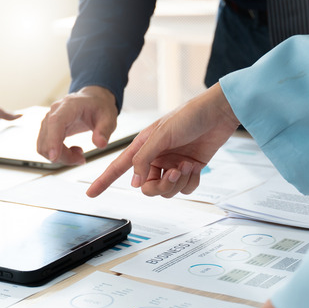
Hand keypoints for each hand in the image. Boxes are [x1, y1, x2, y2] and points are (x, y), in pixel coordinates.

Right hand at [37, 86, 117, 165]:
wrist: (93, 101)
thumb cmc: (99, 107)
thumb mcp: (109, 118)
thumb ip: (104, 131)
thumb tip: (100, 144)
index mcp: (69, 106)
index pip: (56, 122)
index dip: (53, 140)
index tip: (54, 157)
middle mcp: (53, 112)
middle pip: (48, 140)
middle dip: (64, 156)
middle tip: (82, 159)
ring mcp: (48, 121)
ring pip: (44, 147)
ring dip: (62, 157)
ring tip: (79, 152)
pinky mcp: (47, 130)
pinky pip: (46, 148)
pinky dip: (58, 155)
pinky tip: (72, 150)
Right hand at [86, 83, 238, 197]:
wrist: (218, 113)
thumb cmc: (188, 116)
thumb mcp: (160, 135)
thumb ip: (144, 158)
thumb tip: (134, 182)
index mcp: (143, 147)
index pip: (118, 167)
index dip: (104, 181)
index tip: (90, 193)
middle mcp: (155, 158)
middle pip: (147, 187)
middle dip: (160, 185)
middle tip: (172, 174)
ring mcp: (172, 165)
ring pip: (167, 190)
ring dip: (178, 182)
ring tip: (186, 166)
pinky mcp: (189, 170)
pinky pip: (185, 189)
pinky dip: (190, 182)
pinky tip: (195, 168)